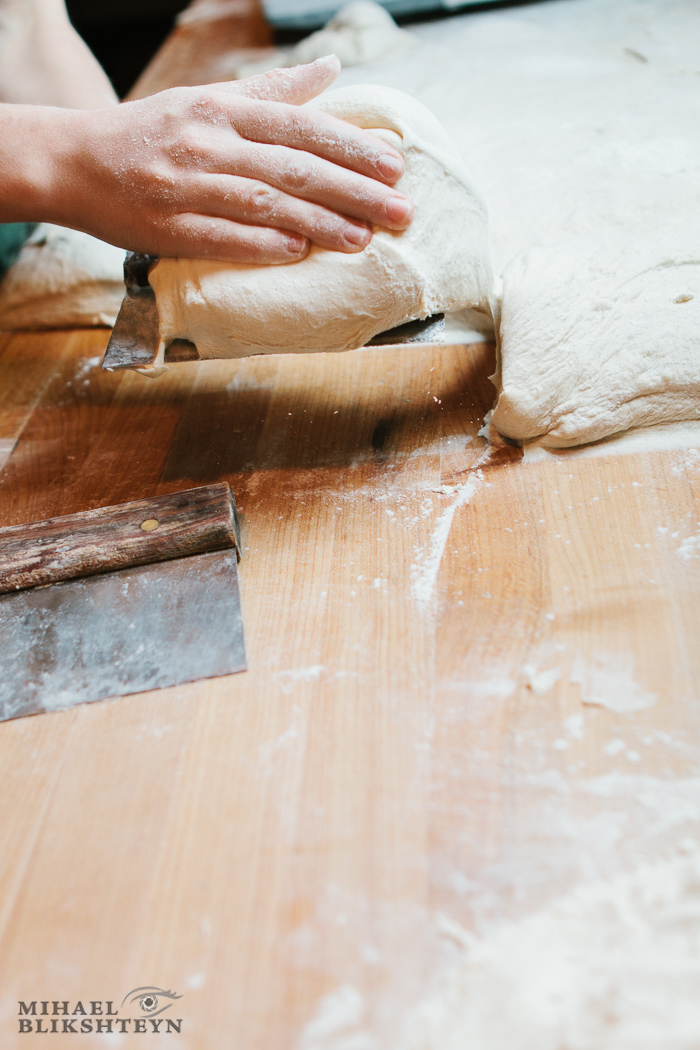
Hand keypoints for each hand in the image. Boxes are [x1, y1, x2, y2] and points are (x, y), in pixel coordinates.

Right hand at [50, 56, 413, 262]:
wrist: (74, 161)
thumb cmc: (151, 132)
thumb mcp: (208, 100)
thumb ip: (271, 91)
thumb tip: (329, 69)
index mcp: (222, 110)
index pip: (300, 127)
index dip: (350, 146)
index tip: (395, 165)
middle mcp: (208, 143)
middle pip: (293, 168)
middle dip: (352, 190)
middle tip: (401, 211)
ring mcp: (186, 186)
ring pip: (262, 204)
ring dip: (317, 222)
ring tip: (363, 239)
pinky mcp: (166, 226)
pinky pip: (219, 237)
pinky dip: (259, 245)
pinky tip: (298, 253)